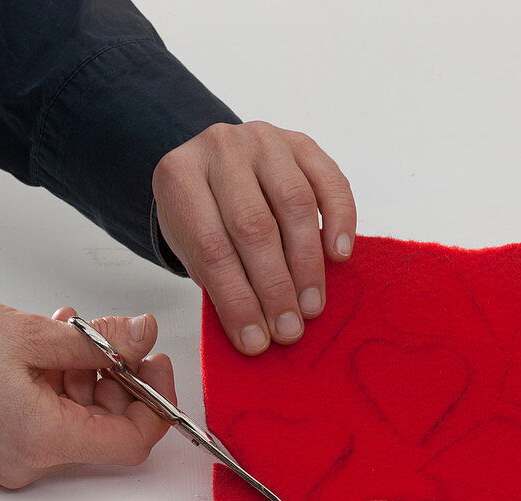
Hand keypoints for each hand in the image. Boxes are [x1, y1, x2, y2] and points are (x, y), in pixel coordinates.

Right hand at [0, 299, 174, 488]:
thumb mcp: (34, 334)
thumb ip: (99, 341)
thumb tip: (144, 335)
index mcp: (43, 440)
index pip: (131, 442)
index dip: (156, 403)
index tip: (154, 363)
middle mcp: (32, 462)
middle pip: (107, 430)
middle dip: (121, 380)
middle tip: (118, 337)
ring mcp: (15, 458)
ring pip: (80, 421)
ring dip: (90, 376)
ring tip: (74, 332)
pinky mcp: (2, 447)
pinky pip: (52, 420)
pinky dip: (62, 385)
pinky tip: (52, 349)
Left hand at [152, 121, 356, 354]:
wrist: (213, 166)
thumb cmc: (202, 216)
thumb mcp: (192, 246)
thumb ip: (219, 281)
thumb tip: (257, 336)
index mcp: (179, 176)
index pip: (211, 246)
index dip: (236, 299)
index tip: (256, 341)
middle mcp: (220, 147)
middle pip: (254, 226)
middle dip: (274, 287)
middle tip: (289, 329)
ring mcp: (264, 139)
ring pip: (294, 204)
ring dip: (307, 264)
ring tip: (311, 307)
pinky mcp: (302, 142)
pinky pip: (330, 183)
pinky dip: (340, 221)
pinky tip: (339, 256)